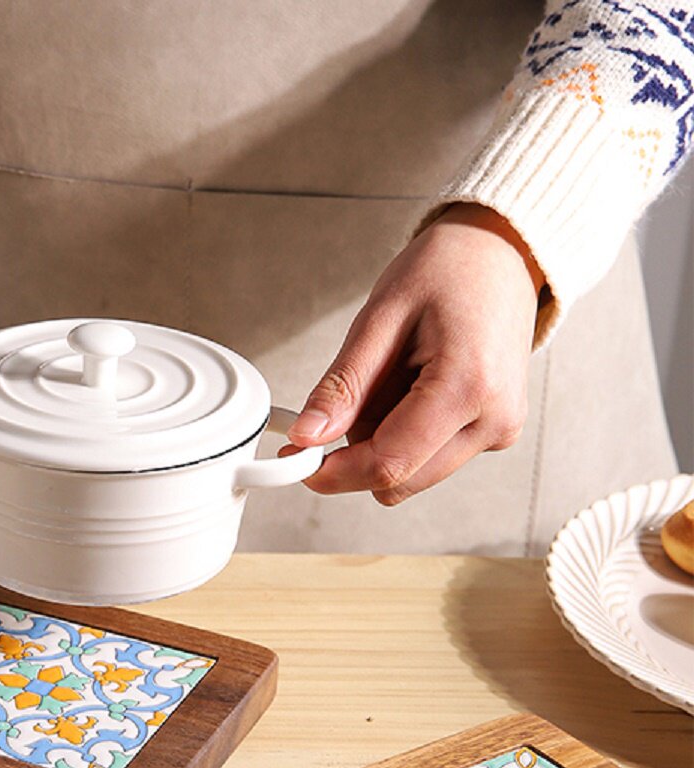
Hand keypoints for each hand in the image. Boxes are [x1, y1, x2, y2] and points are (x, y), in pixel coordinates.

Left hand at [282, 203, 544, 503]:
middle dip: (358, 451)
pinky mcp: (494, 433)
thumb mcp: (380, 318)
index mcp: (469, 387)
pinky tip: (411, 387)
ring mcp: (499, 431)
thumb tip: (307, 435)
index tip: (299, 459)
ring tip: (393, 379)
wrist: (500, 254)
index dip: (334, 472)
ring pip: (411, 475)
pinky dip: (404, 434)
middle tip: (347, 398)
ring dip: (381, 442)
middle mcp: (494, 420)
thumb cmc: (447, 271)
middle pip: (399, 480)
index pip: (389, 463)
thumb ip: (343, 385)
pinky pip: (429, 458)